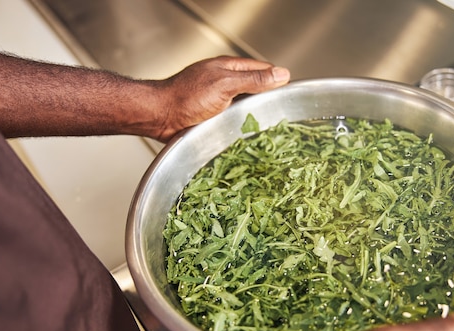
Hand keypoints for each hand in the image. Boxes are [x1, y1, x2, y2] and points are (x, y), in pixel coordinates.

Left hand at [151, 56, 289, 141]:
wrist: (160, 118)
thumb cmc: (187, 98)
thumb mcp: (225, 84)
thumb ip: (253, 80)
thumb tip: (282, 74)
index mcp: (229, 69)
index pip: (263, 70)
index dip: (278, 79)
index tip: (292, 93)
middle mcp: (226, 84)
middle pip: (256, 90)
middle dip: (268, 101)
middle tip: (284, 116)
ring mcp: (220, 102)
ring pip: (246, 109)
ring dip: (256, 118)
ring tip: (271, 130)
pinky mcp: (214, 119)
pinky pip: (235, 122)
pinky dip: (244, 128)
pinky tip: (251, 138)